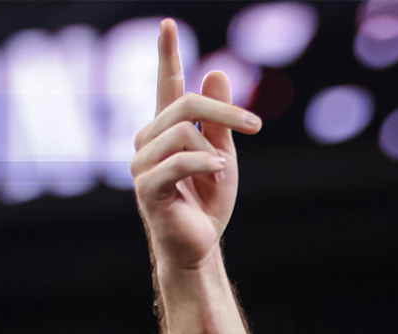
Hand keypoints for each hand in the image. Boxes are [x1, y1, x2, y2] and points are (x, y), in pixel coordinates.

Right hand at [132, 19, 262, 272]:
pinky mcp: (146, 188)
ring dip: (213, 150)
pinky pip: (177, 162)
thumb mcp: (223, 154)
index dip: (167, 54)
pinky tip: (218, 172)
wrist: (200, 245)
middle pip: (184, 105)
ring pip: (181, 133)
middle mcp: (147, 142)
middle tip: (255, 125)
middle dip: (224, 112)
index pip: (164, 85)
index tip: (169, 24)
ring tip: (222, 172)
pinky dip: (204, 164)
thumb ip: (218, 119)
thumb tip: (215, 72)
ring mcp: (142, 164)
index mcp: (165, 130)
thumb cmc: (208, 202)